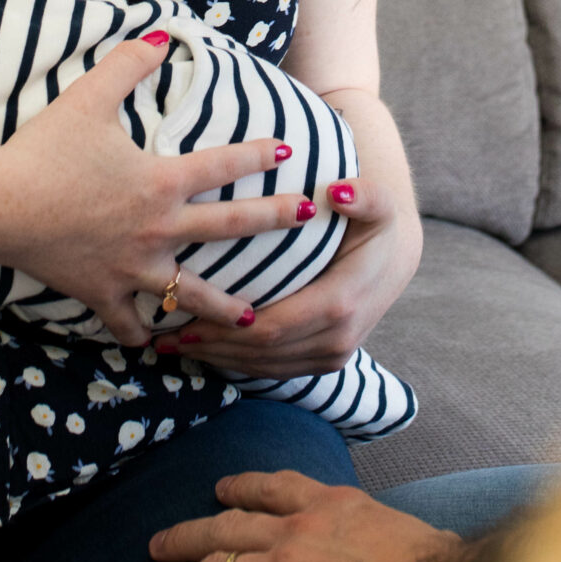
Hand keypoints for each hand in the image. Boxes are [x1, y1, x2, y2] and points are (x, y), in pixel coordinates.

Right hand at [0, 34, 328, 347]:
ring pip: (190, 294)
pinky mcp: (102, 293)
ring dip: (226, 307)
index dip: (258, 153)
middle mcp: (158, 229)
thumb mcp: (89, 96)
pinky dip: (142, 335)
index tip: (287, 150)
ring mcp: (132, 267)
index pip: (223, 165)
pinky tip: (156, 343)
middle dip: (274, 220)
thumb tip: (162, 31)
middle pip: (230, 227)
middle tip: (309, 219)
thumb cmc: (44, 149)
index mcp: (161, 182)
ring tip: (254, 320)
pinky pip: (129, 323)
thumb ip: (129, 62)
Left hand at [138, 471, 466, 561]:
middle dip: (188, 534)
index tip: (221, 490)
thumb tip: (431, 557)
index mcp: (335, 506)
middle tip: (158, 544)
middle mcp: (298, 531)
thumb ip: (403, 548)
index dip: (243, 489)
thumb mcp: (420, 542)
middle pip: (227, 527)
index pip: (276, 488)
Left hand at [155, 175, 420, 376]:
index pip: (272, 325)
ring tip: (174, 345)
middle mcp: (338, 339)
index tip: (184, 316)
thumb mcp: (378, 204)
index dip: (225, 327)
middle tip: (164, 335)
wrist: (395, 260)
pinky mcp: (325, 362)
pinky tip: (207, 353)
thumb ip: (364, 195)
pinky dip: (238, 363)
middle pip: (262, 351)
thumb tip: (337, 192)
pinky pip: (276, 369)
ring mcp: (333, 356)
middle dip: (212, 346)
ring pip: (265, 366)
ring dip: (218, 359)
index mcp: (341, 303)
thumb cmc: (375, 225)